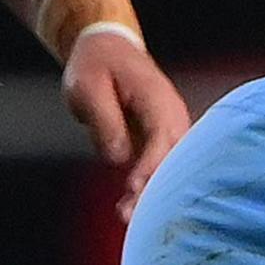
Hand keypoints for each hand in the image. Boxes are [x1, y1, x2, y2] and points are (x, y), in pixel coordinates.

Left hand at [61, 32, 192, 221]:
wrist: (108, 47)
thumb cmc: (97, 65)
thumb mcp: (88, 87)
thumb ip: (105, 121)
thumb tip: (118, 157)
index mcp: (157, 99)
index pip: (162, 136)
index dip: (151, 164)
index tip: (134, 187)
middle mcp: (171, 115)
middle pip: (175, 157)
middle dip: (157, 188)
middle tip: (131, 215)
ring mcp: (169, 127)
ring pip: (172, 165)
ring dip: (155, 192)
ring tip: (127, 217)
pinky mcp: (159, 138)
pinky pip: (162, 165)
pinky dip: (151, 186)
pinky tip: (132, 207)